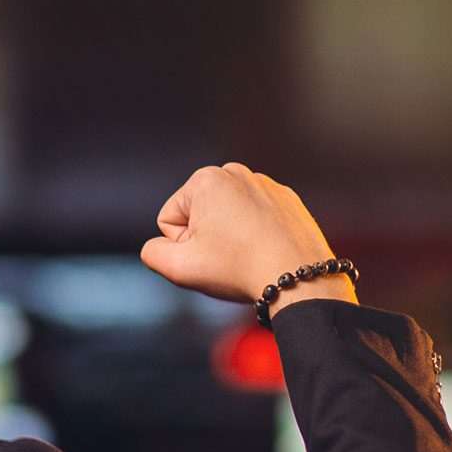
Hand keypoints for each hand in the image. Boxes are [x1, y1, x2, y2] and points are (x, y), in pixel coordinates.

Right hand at [140, 163, 353, 315]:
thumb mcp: (180, 269)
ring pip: (229, 218)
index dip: (182, 245)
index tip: (208, 255)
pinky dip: (257, 235)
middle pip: (199, 215)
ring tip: (249, 255)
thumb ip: (152, 253)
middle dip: (207, 238)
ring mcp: (265, 183)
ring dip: (232, 237)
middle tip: (229, 258)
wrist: (299, 280)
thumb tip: (156, 246)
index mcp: (206, 179)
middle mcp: (236, 172)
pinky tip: (267, 251)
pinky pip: (256, 219)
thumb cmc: (239, 270)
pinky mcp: (287, 199)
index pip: (170, 219)